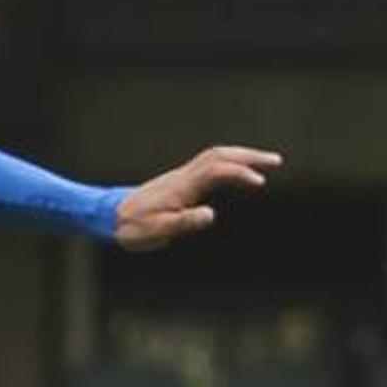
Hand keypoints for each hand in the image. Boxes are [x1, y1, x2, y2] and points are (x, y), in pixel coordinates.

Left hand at [112, 145, 280, 253]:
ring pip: (216, 156)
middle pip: (220, 154)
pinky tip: (238, 175)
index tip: (260, 182)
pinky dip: (229, 164)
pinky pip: (210, 166)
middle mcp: (184, 176)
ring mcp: (182, 177)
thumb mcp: (157, 231)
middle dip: (250, 155)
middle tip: (276, 160)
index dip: (240, 173)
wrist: (110, 216)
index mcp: (182, 186)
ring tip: (265, 164)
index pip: (217, 171)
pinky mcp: (180, 182)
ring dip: (241, 156)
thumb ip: (184, 223)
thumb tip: (210, 215)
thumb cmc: (133, 227)